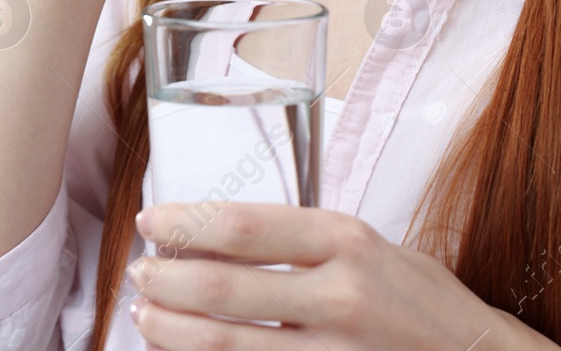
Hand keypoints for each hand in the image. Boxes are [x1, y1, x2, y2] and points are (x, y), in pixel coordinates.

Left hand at [126, 202, 560, 349]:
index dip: (184, 223)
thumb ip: (309, 242)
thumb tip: (221, 234)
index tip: (151, 221)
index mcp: (347, 241)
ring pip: (226, 345)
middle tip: (138, 272)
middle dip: (165, 279)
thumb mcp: (375, 249)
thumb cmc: (422, 303)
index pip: (244, 225)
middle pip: (222, 286)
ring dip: (171, 329)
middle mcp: (341, 295)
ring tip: (146, 316)